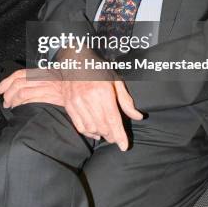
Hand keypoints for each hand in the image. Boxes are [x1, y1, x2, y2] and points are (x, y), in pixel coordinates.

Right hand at [0, 65, 142, 148]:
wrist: (75, 60)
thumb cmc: (98, 69)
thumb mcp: (116, 80)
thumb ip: (126, 100)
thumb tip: (138, 117)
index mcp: (104, 92)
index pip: (113, 120)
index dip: (120, 136)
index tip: (125, 146)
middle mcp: (90, 98)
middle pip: (103, 127)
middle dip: (112, 136)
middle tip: (116, 138)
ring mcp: (77, 102)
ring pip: (91, 128)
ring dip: (101, 135)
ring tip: (106, 133)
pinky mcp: (69, 105)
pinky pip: (79, 126)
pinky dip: (88, 132)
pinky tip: (95, 132)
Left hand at [0, 68, 64, 106]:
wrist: (81, 86)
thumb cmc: (66, 83)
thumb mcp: (51, 76)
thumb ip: (38, 79)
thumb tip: (23, 86)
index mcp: (40, 72)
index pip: (18, 74)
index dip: (5, 82)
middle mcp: (40, 78)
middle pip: (17, 84)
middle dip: (7, 93)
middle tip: (5, 101)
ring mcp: (44, 87)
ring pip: (21, 92)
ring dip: (13, 101)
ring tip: (11, 106)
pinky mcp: (48, 97)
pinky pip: (30, 100)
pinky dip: (22, 104)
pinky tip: (20, 108)